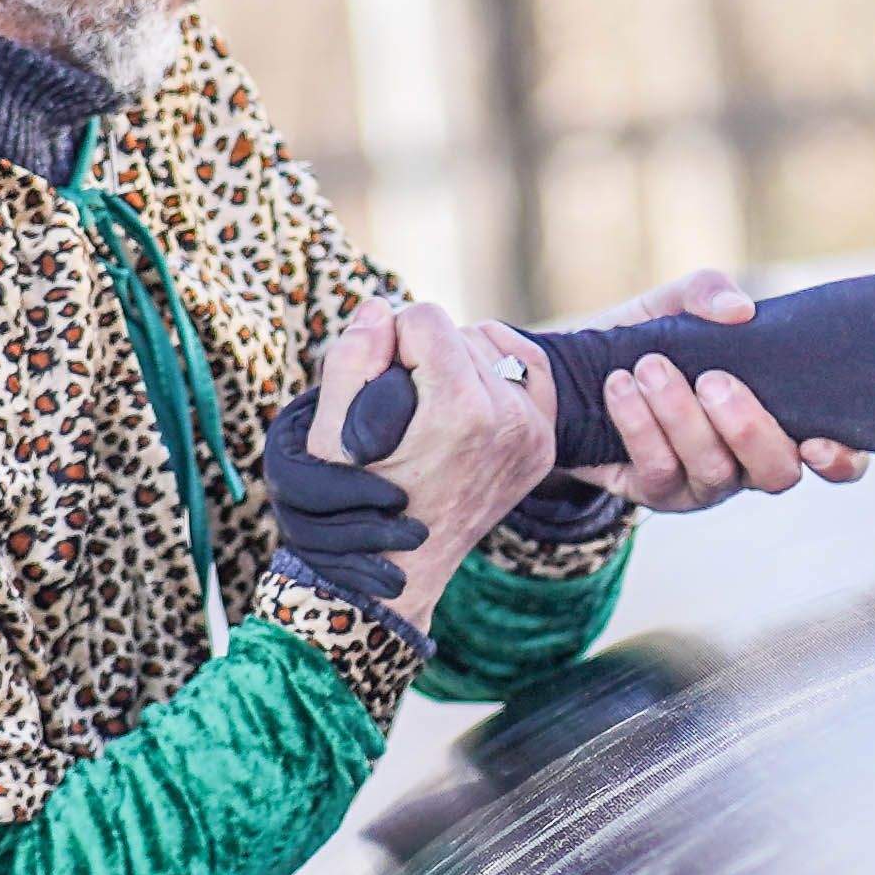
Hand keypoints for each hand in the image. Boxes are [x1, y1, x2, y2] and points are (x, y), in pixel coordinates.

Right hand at [305, 300, 554, 628]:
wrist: (399, 566)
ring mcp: (533, 436)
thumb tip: (381, 308)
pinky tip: (469, 379)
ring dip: (456, 362)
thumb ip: (351, 360)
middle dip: (423, 355)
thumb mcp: (331, 434)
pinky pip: (530, 369)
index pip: (425, 319)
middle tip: (401, 401)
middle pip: (459, 332)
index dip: (389, 342)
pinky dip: (498, 364)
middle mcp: (509, 420)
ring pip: (490, 348)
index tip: (377, 382)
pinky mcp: (542, 444)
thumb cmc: (355, 503)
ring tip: (427, 402)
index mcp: (460, 412)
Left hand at [591, 271, 861, 510]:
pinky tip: (620, 385)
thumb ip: (707, 292)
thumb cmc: (653, 340)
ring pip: (713, 470)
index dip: (841, 459)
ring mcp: (706, 484)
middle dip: (747, 428)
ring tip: (650, 367)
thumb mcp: (677, 305)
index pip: (840, 457)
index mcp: (782, 418)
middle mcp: (751, 461)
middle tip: (711, 380)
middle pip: (777, 472)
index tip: (816, 441)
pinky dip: (639, 423)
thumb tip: (740, 309)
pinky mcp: (659, 493)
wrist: (580, 373)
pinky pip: (659, 470)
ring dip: (682, 416)